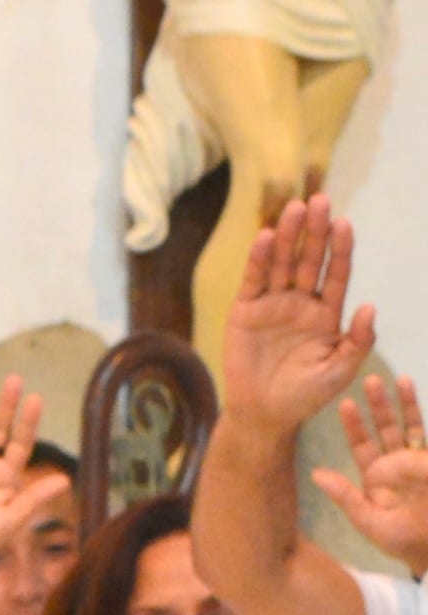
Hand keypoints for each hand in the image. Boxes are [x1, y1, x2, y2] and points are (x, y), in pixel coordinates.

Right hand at [222, 196, 375, 434]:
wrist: (265, 413)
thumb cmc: (306, 396)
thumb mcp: (340, 371)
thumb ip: (357, 341)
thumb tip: (369, 306)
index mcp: (326, 315)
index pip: (335, 275)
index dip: (340, 250)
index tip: (346, 223)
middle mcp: (300, 303)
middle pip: (309, 260)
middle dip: (315, 231)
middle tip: (320, 200)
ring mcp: (271, 305)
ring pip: (282, 263)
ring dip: (289, 236)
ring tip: (296, 208)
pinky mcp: (245, 311)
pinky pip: (254, 280)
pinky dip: (259, 259)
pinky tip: (267, 237)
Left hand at [313, 373, 427, 576]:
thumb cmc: (402, 542)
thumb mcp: (368, 521)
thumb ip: (345, 496)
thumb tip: (316, 473)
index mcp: (376, 477)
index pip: (362, 445)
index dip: (355, 425)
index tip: (345, 403)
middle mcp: (396, 466)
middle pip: (385, 429)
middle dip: (379, 406)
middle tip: (369, 380)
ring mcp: (418, 463)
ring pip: (410, 429)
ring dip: (405, 405)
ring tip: (399, 379)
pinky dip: (423, 420)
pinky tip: (420, 400)